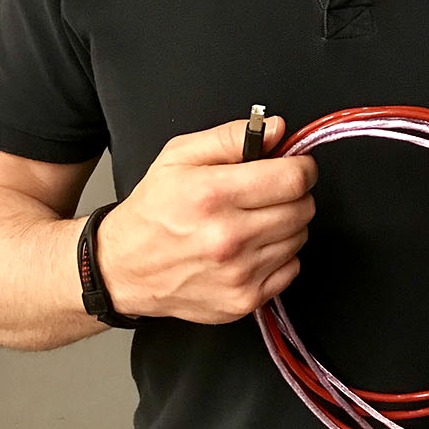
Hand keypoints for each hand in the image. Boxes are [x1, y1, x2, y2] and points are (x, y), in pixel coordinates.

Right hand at [95, 116, 316, 321]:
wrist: (125, 268)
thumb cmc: (152, 210)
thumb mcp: (180, 156)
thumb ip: (232, 136)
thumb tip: (275, 128)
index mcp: (212, 195)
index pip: (293, 179)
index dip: (302, 167)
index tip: (295, 166)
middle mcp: (228, 237)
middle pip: (302, 208)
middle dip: (293, 194)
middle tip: (269, 193)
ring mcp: (238, 273)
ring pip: (299, 237)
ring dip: (286, 225)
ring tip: (254, 220)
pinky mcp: (243, 300)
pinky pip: (291, 268)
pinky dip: (279, 256)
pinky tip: (252, 248)